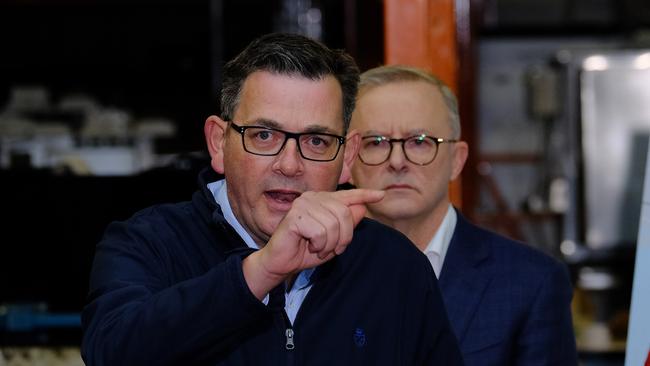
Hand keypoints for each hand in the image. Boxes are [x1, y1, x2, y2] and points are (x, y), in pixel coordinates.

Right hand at [243, 189, 383, 298]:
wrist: (281, 263)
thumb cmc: (306, 250)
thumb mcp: (333, 240)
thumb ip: (347, 224)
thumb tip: (362, 208)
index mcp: (322, 200)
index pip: (348, 195)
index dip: (365, 195)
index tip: (381, 195)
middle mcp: (313, 197)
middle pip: (344, 214)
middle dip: (344, 238)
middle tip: (332, 249)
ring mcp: (303, 204)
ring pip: (333, 225)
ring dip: (330, 244)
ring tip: (318, 248)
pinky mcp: (295, 216)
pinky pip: (320, 232)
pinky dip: (319, 245)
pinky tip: (309, 246)